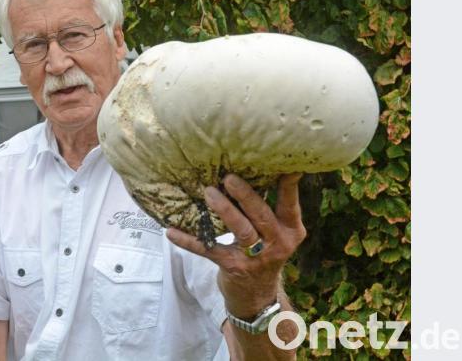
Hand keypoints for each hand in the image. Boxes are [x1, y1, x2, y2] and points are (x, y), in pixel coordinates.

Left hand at [166, 173, 305, 316]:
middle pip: (261, 215)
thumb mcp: (275, 233)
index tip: (284, 165)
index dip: (288, 185)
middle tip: (229, 178)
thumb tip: (251, 169)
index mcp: (290, 230)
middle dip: (245, 196)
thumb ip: (268, 208)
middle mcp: (277, 243)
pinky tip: (171, 231)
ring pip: (240, 231)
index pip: (290, 204)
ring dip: (224, 210)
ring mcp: (255, 258)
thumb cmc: (264, 251)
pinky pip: (208, 250)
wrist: (256, 295)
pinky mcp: (233, 267)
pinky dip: (188, 240)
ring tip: (209, 193)